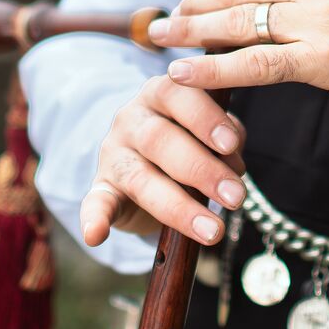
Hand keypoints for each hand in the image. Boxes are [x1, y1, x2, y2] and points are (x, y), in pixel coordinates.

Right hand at [81, 75, 247, 248]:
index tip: (231, 144)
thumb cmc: (191, 141)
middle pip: (160, 140)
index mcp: (160, 94)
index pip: (178, 95)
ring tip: (212, 230)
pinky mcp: (102, 188)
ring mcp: (113, 154)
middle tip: (235, 196)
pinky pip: (95, 202)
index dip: (204, 119)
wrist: (150, 161)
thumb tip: (234, 163)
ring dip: (179, 207)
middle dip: (201, 170)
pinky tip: (95, 234)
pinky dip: (93, 218)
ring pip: (140, 177)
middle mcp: (131, 119)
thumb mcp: (210, 132)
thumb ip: (225, 140)